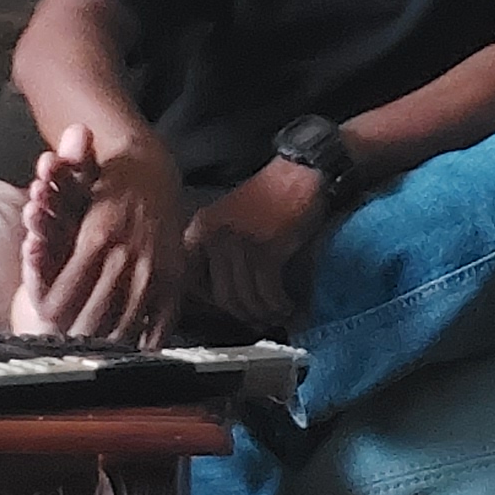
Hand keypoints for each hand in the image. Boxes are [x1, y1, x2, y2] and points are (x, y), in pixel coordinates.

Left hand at [42, 127, 186, 345]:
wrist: (151, 173)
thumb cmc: (105, 192)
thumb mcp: (71, 207)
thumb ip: (49, 239)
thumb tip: (32, 272)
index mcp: (95, 239)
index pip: (63, 299)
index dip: (51, 322)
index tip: (45, 334)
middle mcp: (124, 257)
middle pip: (91, 320)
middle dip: (74, 341)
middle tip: (64, 355)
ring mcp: (152, 271)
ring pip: (124, 327)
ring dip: (105, 347)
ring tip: (93, 360)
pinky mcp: (174, 281)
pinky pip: (160, 325)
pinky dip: (145, 346)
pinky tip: (133, 355)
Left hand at [183, 157, 333, 336]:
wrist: (301, 173)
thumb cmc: (272, 195)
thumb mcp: (232, 218)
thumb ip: (220, 251)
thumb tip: (223, 296)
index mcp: (201, 229)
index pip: (193, 280)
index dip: (212, 304)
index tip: (229, 312)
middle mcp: (214, 237)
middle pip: (222, 296)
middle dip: (243, 315)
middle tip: (258, 321)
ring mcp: (239, 244)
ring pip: (246, 298)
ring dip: (264, 313)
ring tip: (277, 316)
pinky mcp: (265, 250)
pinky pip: (268, 292)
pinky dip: (279, 304)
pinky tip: (287, 305)